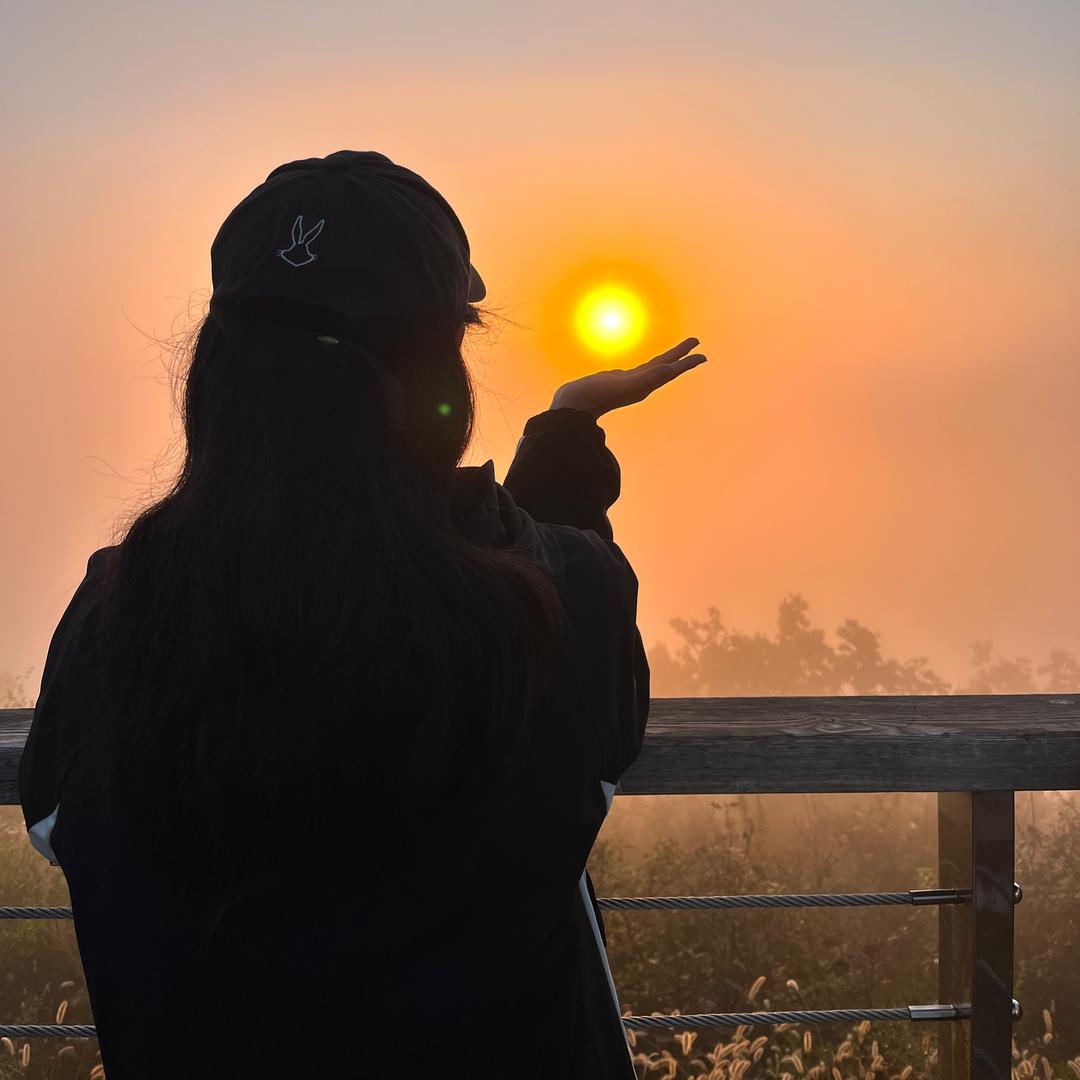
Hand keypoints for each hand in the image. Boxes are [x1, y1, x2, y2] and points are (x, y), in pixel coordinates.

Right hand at [550, 337, 707, 418]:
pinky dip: (650, 364)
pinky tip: (651, 363)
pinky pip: (640, 369)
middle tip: (695, 341)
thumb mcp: (625, 385)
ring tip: (679, 350)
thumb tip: (670, 369)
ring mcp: (630, 382)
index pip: (670, 371)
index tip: (702, 356)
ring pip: (654, 367)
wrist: (574, 405)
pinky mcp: (619, 380)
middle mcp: (641, 385)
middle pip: (666, 366)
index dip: (687, 363)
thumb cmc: (597, 395)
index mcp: (645, 386)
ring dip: (668, 358)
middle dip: (681, 355)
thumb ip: (648, 378)